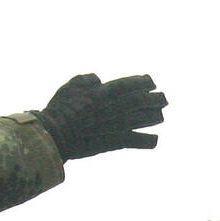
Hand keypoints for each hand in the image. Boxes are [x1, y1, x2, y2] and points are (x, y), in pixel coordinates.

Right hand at [37, 74, 166, 160]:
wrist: (56, 134)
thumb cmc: (60, 109)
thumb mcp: (71, 85)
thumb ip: (87, 79)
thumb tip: (99, 79)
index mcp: (104, 92)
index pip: (130, 84)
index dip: (143, 82)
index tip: (151, 82)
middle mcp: (115, 107)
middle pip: (141, 101)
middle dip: (155, 99)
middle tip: (163, 99)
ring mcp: (116, 124)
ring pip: (142, 119)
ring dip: (154, 117)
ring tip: (161, 116)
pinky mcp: (114, 141)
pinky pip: (136, 140)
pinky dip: (147, 141)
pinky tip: (155, 140)